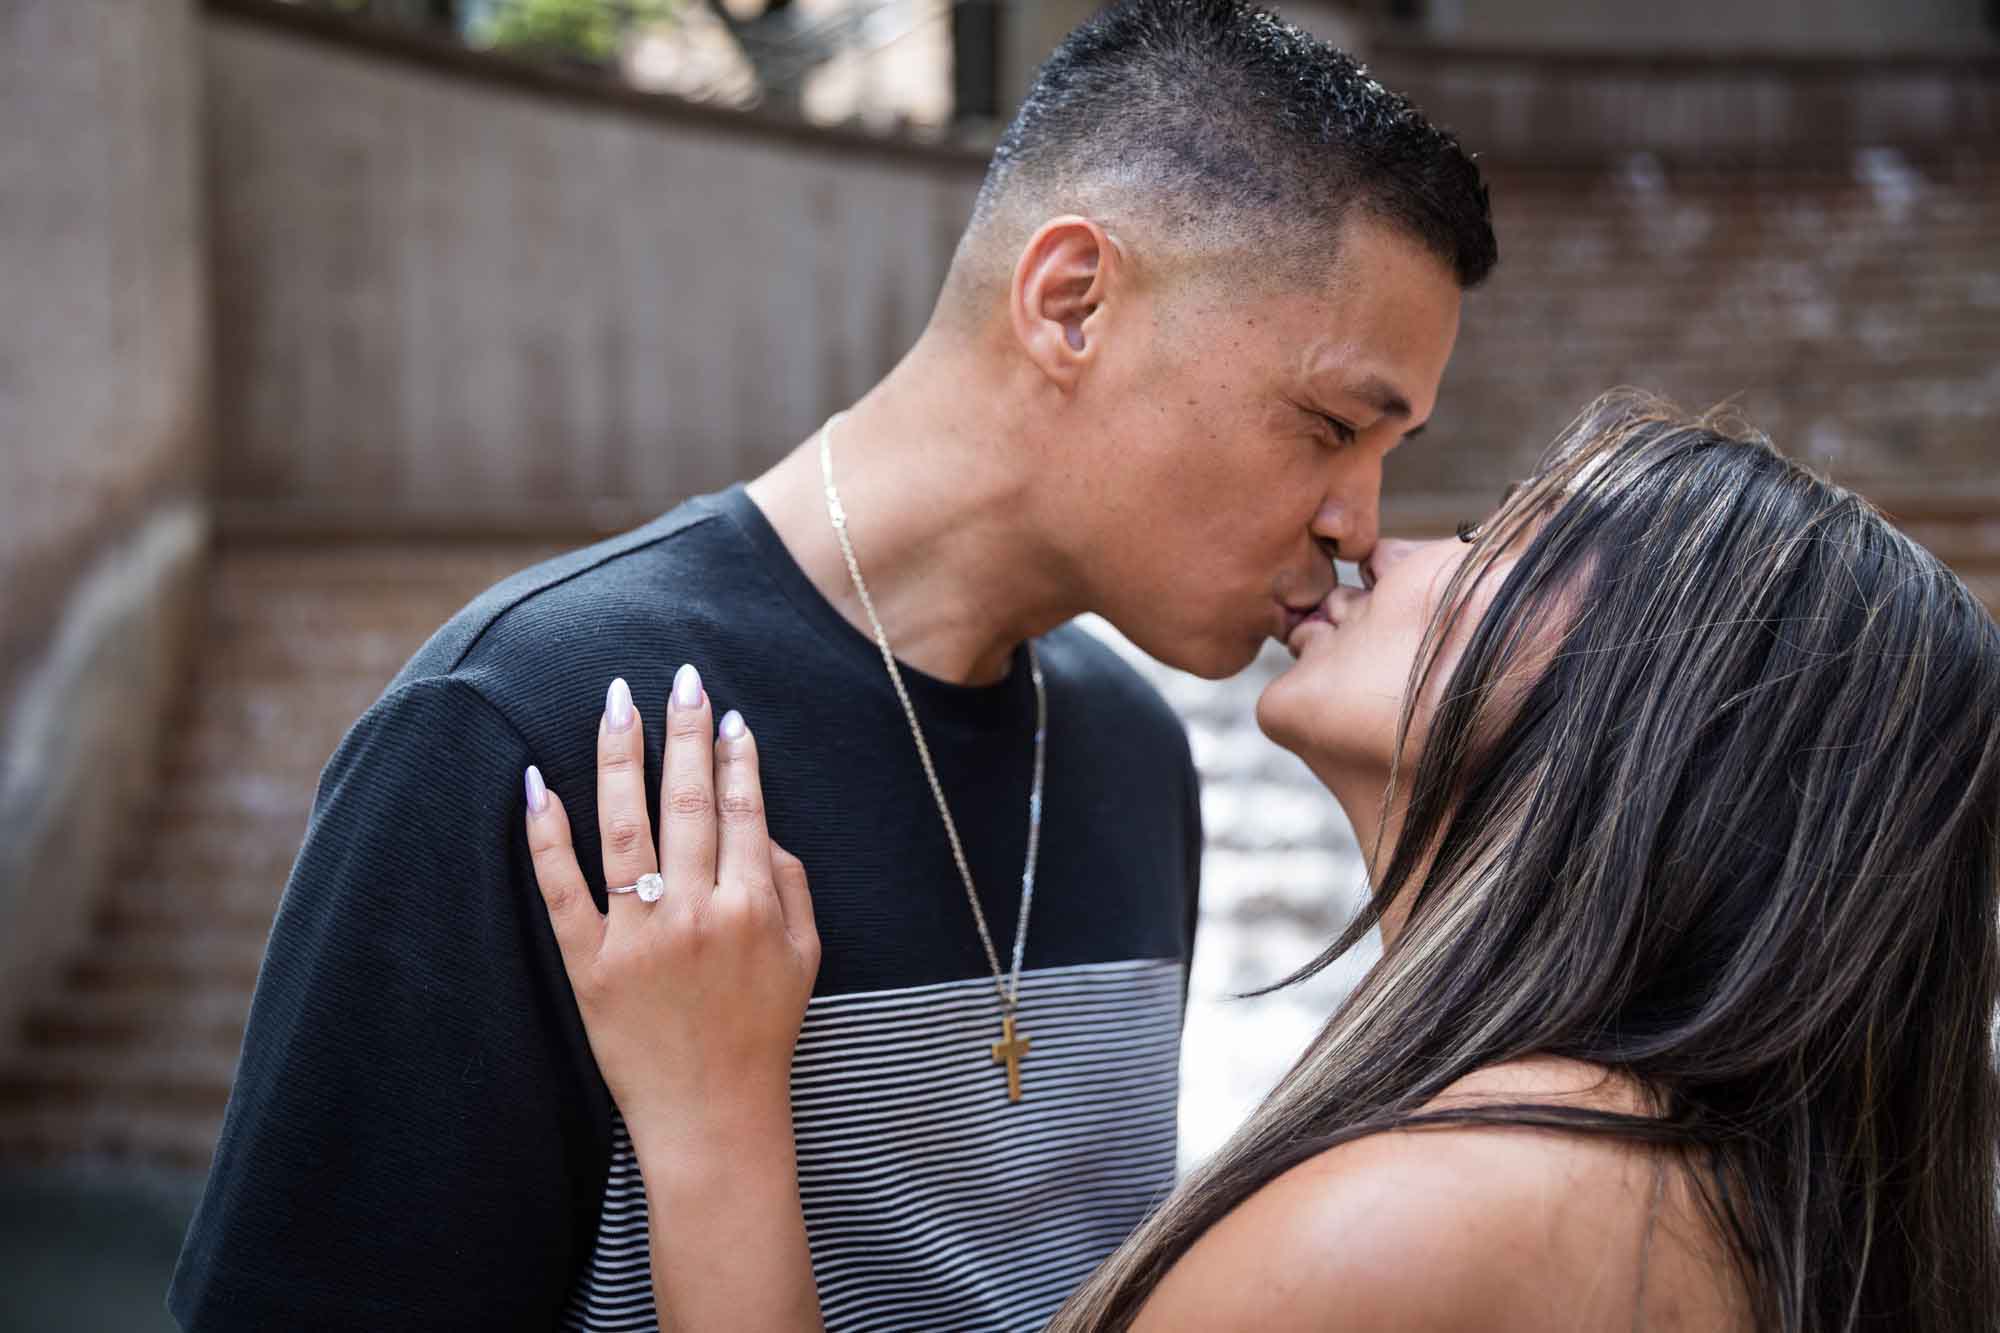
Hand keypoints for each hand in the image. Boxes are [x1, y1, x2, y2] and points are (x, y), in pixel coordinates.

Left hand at [521, 666, 819, 1136]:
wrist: (714, 1116)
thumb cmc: (762, 1033)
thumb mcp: (805, 956)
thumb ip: (790, 883)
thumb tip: (757, 820)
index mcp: (752, 907)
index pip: (741, 808)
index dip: (736, 756)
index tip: (727, 713)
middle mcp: (696, 913)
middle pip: (687, 801)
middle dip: (685, 732)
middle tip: (680, 678)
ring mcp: (639, 937)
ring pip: (624, 828)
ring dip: (619, 757)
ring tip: (616, 701)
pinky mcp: (589, 965)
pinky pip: (562, 889)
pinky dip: (547, 835)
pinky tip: (538, 783)